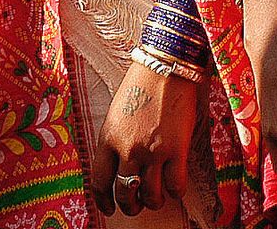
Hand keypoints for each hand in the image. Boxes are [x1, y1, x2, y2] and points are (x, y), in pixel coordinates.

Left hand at [89, 64, 217, 223]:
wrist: (164, 67)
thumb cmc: (139, 86)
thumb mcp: (116, 114)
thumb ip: (115, 141)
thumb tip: (119, 169)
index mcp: (108, 138)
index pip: (99, 181)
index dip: (104, 201)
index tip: (109, 209)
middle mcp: (127, 149)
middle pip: (125, 193)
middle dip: (130, 206)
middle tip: (136, 206)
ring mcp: (152, 151)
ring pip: (151, 196)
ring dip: (154, 202)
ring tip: (157, 197)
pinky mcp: (176, 149)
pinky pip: (176, 185)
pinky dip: (176, 191)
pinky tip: (175, 185)